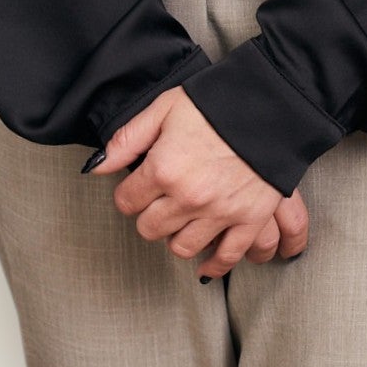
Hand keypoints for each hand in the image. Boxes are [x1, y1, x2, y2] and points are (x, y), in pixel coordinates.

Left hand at [95, 85, 309, 274]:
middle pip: (149, 228)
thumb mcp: (164, 108)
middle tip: (160, 201)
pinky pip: (226, 257)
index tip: (138, 187)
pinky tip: (205, 262)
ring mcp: (220, 212)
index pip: (126, 202)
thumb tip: (97, 167)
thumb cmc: (215, 102)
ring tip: (182, 220)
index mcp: (164, 168)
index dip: (129, 193)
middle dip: (149, 215)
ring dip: (177, 236)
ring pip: (181, 247)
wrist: (269, 103)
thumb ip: (128, 139)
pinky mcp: (249, 220)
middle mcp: (188, 197)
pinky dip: (214, 265)